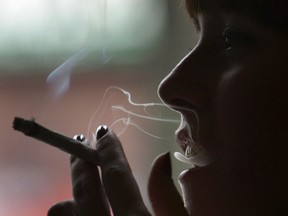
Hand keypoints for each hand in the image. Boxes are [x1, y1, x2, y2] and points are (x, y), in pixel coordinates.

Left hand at [47, 127, 187, 215]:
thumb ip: (170, 198)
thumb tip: (161, 159)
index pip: (117, 177)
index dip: (109, 151)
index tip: (102, 132)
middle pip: (86, 192)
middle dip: (82, 163)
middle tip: (79, 140)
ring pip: (68, 212)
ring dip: (71, 193)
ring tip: (76, 178)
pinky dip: (68, 214)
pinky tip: (71, 208)